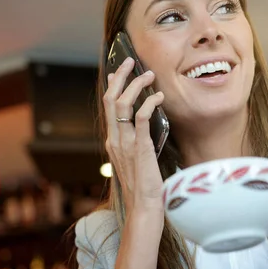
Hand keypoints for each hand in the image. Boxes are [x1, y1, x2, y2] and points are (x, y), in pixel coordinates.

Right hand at [103, 57, 165, 215]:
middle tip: (131, 61)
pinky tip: (159, 97)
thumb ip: (135, 143)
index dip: (113, 86)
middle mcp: (115, 139)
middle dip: (120, 76)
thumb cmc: (143, 186)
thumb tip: (143, 127)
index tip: (118, 72)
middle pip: (110, 98)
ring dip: (136, 85)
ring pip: (122, 104)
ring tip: (149, 75)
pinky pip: (141, 118)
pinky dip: (149, 103)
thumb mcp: (135, 160)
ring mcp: (125, 143)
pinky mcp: (140, 147)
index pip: (108, 106)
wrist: (143, 207)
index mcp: (113, 141)